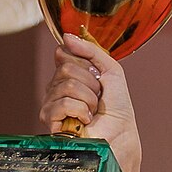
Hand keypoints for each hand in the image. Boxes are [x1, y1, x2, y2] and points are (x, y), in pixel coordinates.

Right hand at [42, 32, 140, 171]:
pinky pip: (62, 103)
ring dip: (88, 98)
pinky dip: (80, 110)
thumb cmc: (117, 108)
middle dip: (90, 83)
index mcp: (68, 75)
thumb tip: (66, 37)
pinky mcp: (50, 121)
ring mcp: (51, 103)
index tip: (97, 77)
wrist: (122, 134)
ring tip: (93, 111)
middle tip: (98, 98)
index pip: (64, 53)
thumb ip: (90, 50)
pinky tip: (85, 120)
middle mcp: (56, 87)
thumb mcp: (110, 69)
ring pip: (66, 85)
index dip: (85, 64)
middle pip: (66, 68)